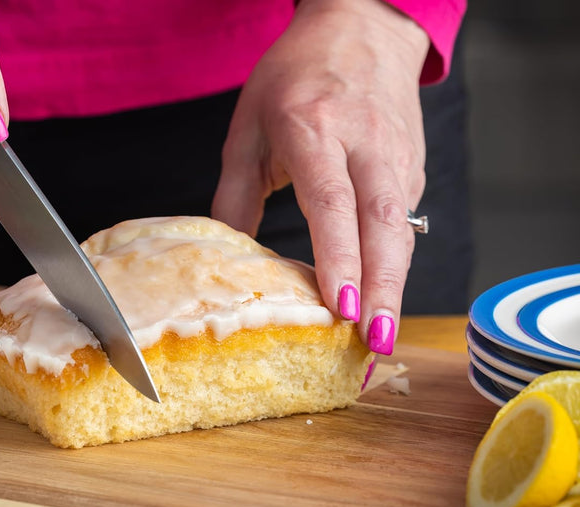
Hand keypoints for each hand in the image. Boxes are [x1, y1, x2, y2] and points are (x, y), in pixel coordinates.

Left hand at [212, 0, 429, 353]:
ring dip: (396, 284)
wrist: (362, 28)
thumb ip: (234, 194)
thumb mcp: (249, 127)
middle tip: (374, 341)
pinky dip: (394, 262)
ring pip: (401, 226)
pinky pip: (405, 220)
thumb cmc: (296, 76)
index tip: (341, 304)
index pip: (332, 200)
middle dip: (382, 287)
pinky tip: (381, 296)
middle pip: (381, 222)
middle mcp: (364, 141)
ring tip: (382, 335)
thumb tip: (228, 259)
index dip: (339, 255)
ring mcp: (396, 153)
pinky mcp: (412, 166)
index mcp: (315, 126)